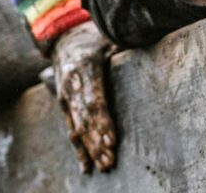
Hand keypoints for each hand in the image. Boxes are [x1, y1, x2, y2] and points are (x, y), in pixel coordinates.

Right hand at [52, 21, 118, 173]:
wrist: (63, 38)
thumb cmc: (93, 39)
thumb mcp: (107, 38)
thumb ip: (122, 47)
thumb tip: (142, 45)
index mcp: (85, 68)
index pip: (94, 99)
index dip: (103, 121)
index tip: (112, 139)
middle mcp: (72, 85)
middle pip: (86, 118)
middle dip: (98, 141)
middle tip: (111, 160)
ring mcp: (65, 96)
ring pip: (78, 127)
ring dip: (90, 149)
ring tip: (104, 166)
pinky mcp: (63, 105)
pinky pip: (71, 129)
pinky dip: (79, 149)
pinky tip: (86, 167)